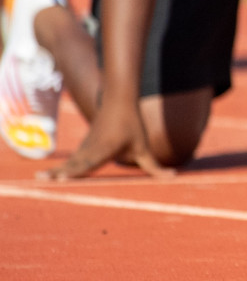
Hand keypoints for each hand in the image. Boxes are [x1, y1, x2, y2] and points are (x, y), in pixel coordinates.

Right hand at [39, 101, 172, 180]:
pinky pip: (72, 158)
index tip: (62, 177)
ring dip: (56, 170)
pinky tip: (52, 175)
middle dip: (59, 173)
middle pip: (75, 163)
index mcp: (106, 148)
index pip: (89, 162)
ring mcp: (85, 146)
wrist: (118, 99)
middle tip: (42, 181)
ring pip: (71, 160)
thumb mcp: (144, 147)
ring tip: (40, 179)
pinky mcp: (84, 145)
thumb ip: (154, 167)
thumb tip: (173, 177)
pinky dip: (62, 166)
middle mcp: (92, 148)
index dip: (76, 170)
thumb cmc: (132, 125)